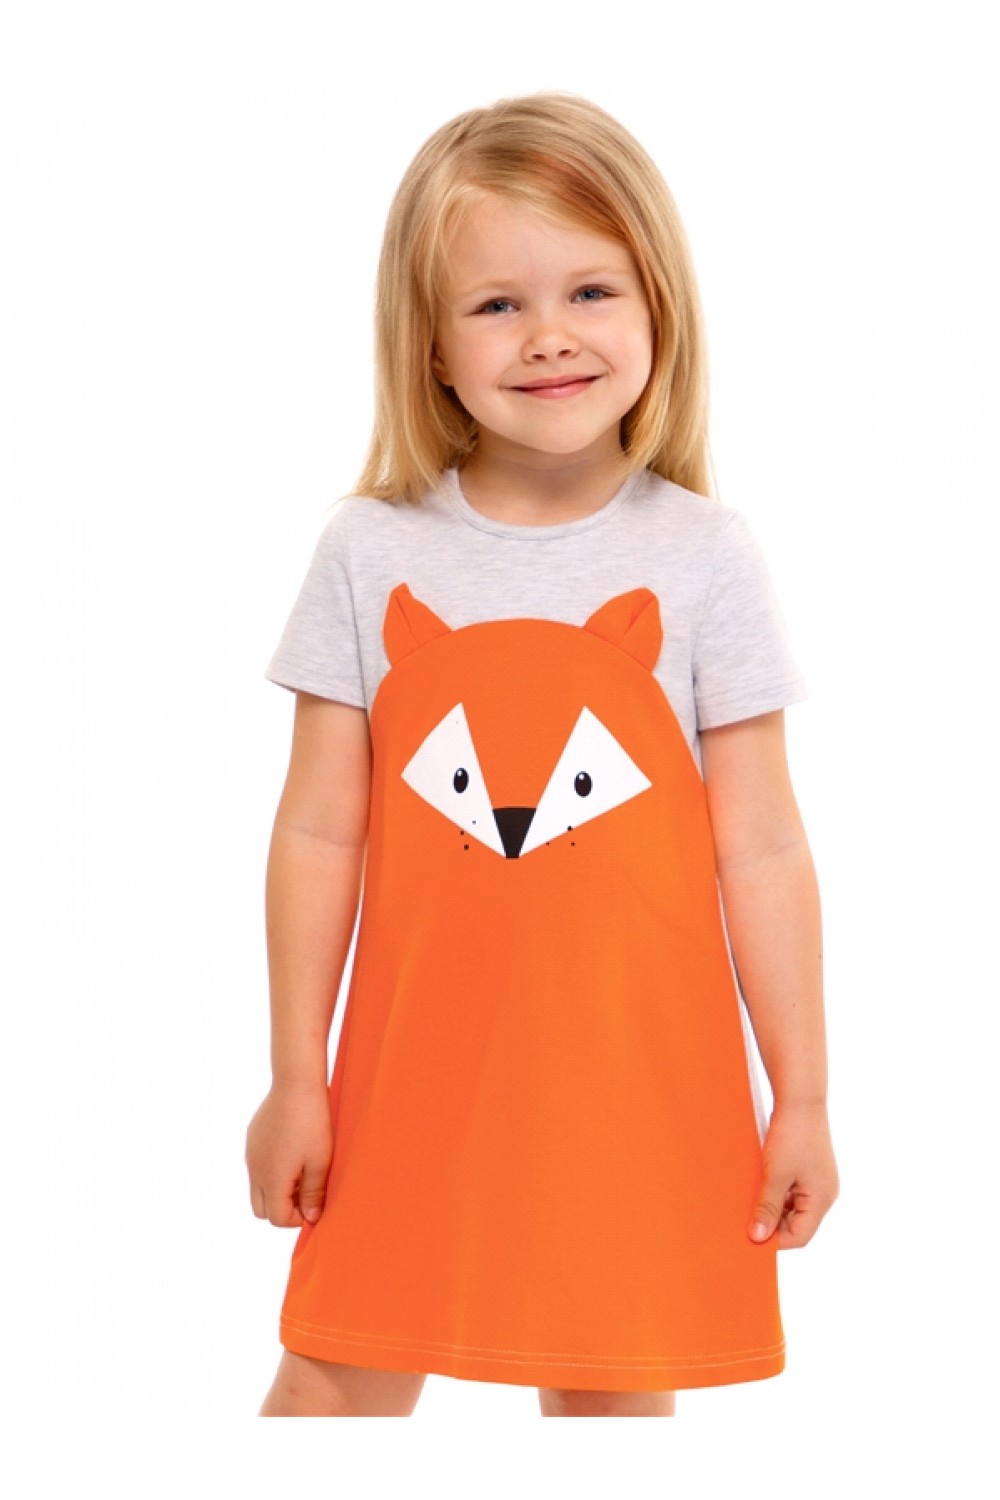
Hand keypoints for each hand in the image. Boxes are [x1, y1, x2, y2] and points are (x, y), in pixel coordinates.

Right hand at [245, 1078, 333, 1227]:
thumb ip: (313, 1194)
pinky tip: (293, 1151)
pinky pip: (257, 1166)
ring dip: (277, 1189)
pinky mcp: (252, 1139)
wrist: (296, 1083)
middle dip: (283, 1209)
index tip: (315, 1205)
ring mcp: (250, 1154)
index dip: (298, 1218)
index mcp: (271, 1179)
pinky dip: (272, 1170)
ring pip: (257, 1188)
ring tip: (302, 1171)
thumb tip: (311, 1218)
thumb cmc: (313, 1123)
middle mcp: (254, 1170)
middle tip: (307, 1193)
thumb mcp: (320, 1162)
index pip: (277, 1218)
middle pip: (262, 1209)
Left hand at [748, 1100, 839, 1249]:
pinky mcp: (809, 1169)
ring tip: (750, 1197)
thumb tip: (759, 1238)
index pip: (799, 1237)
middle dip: (772, 1222)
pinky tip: (759, 1183)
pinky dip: (775, 1191)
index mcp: (821, 1200)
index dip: (774, 1240)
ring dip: (771, 1205)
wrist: (800, 1098)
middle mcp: (824, 1194)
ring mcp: (817, 1181)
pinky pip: (792, 1190)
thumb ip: (767, 1208)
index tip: (749, 1236)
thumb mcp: (775, 1175)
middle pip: (796, 1224)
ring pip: (792, 1207)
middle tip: (745, 1217)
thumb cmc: (792, 1135)